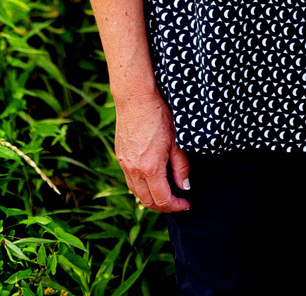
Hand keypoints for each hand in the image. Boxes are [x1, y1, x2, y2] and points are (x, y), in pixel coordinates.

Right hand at [114, 91, 190, 211]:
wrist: (136, 99)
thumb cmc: (158, 116)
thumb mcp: (176, 141)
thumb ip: (181, 167)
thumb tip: (185, 186)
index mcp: (150, 168)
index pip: (163, 199)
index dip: (176, 206)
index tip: (185, 204)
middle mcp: (134, 170)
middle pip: (148, 201)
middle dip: (163, 207)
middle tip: (177, 203)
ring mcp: (125, 165)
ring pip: (137, 193)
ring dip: (151, 198)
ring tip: (165, 194)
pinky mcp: (120, 157)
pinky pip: (130, 180)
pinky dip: (141, 187)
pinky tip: (151, 180)